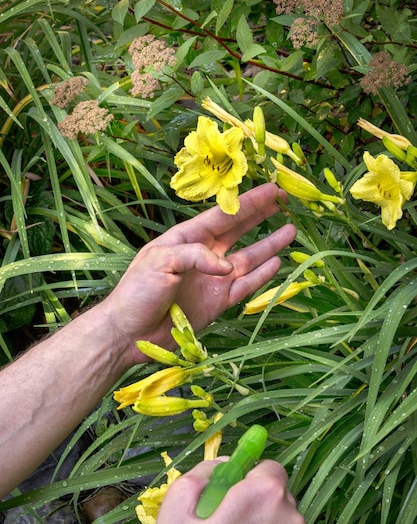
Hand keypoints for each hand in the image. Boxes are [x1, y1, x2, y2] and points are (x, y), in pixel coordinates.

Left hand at [102, 183, 295, 365]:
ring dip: (269, 245)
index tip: (272, 190)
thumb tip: (228, 266)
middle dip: (261, 215)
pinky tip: (277, 262)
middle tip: (284, 200)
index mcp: (187, 239)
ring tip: (291, 230)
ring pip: (248, 258)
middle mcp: (203, 256)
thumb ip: (195, 256)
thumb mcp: (159, 261)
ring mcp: (213, 279)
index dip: (248, 202)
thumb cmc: (137, 292)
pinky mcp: (218, 302)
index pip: (223, 215)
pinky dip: (262, 275)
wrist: (130, 333)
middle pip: (239, 231)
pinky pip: (246, 286)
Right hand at [150, 458, 304, 523]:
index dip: (248, 474)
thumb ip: (203, 471)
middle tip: (225, 516)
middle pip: (277, 494)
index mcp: (264, 495)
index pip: (269, 466)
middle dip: (255, 498)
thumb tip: (223, 464)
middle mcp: (289, 519)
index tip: (231, 488)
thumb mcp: (177, 502)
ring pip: (280, 522)